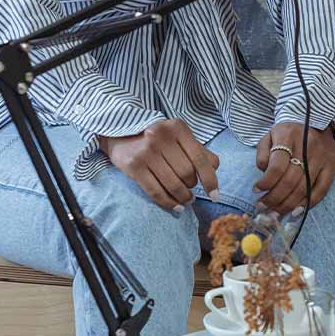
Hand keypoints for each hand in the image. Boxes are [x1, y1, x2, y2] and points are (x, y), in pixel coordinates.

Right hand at [99, 119, 219, 210]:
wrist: (119, 134)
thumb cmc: (157, 138)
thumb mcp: (178, 137)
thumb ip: (198, 150)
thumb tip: (214, 169)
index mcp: (178, 128)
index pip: (200, 159)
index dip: (210, 180)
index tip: (215, 195)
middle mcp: (161, 137)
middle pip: (187, 173)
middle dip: (192, 187)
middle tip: (191, 191)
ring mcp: (146, 152)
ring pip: (173, 184)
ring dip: (183, 197)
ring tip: (186, 200)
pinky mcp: (133, 166)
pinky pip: (156, 192)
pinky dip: (168, 203)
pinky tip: (176, 207)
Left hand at [255, 122, 334, 215]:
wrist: (313, 120)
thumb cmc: (287, 133)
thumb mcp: (269, 136)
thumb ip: (262, 153)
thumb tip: (263, 172)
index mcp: (288, 136)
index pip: (277, 166)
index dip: (266, 182)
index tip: (256, 190)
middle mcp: (308, 146)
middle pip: (291, 180)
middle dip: (275, 198)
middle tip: (264, 207)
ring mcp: (322, 156)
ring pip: (304, 188)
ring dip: (288, 204)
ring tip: (276, 212)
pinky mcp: (333, 164)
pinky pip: (321, 190)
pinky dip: (308, 203)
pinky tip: (296, 210)